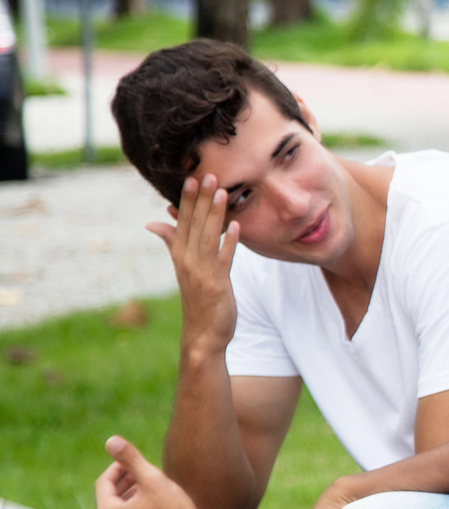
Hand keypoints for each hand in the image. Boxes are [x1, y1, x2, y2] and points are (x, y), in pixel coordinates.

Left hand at [94, 436, 203, 508]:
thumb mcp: (153, 479)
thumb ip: (130, 459)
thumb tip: (110, 440)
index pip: (104, 483)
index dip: (118, 468)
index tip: (133, 462)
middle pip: (110, 501)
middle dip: (124, 486)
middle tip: (142, 475)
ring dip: (130, 504)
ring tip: (150, 494)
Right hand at [149, 175, 239, 357]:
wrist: (202, 334)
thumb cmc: (198, 299)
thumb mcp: (184, 268)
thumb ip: (171, 242)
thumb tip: (153, 222)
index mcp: (179, 255)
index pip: (182, 222)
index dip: (187, 200)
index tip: (192, 177)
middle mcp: (186, 260)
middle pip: (193, 224)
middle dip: (200, 200)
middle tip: (208, 174)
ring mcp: (200, 272)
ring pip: (207, 237)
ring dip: (214, 214)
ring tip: (222, 192)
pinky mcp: (216, 284)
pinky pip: (223, 259)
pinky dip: (229, 242)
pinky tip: (236, 226)